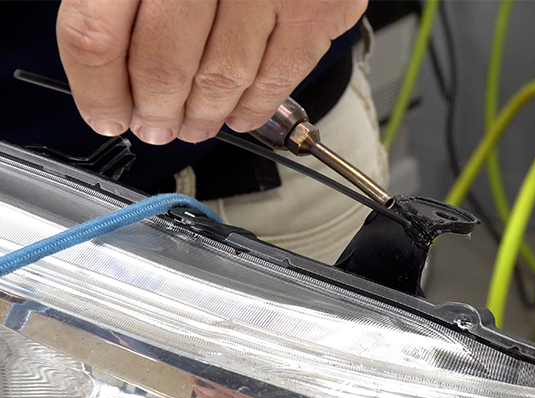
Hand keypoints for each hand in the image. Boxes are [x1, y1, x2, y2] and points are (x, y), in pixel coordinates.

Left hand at [56, 0, 366, 144]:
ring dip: (204, 115)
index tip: (107, 115)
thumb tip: (111, 69)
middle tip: (156, 125)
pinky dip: (257, 107)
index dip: (98, 91)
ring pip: (221, 78)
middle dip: (155, 111)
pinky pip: (279, 74)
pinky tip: (241, 113)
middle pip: (161, 65)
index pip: (96, 34)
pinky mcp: (314, 6)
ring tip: (195, 124)